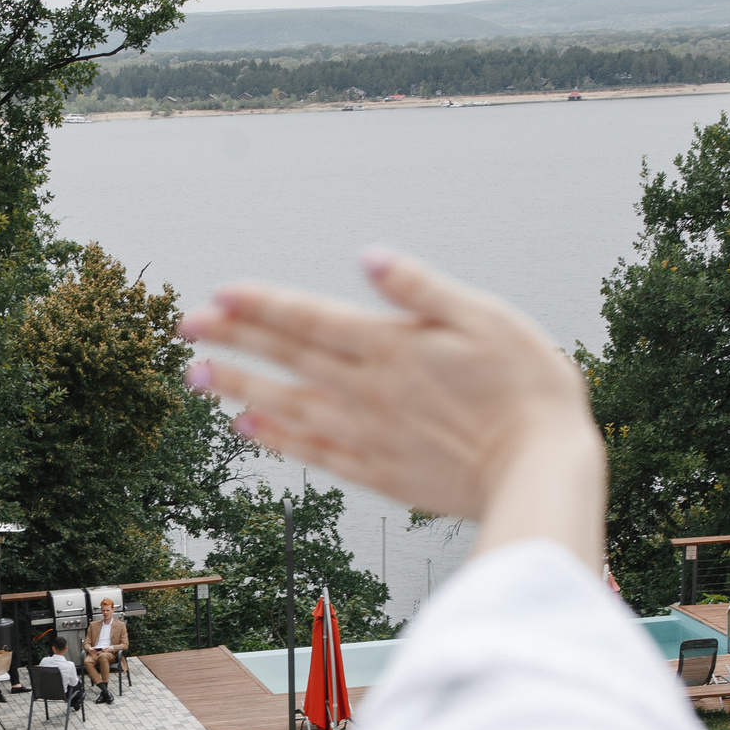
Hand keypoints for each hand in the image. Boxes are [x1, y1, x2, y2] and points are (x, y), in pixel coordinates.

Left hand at [177, 248, 605, 566]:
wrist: (542, 470)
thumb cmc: (528, 388)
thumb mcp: (486, 317)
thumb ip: (421, 289)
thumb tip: (369, 257)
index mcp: (392, 347)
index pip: (311, 319)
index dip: (262, 306)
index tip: (219, 296)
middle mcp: (369, 391)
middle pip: (289, 360)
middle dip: (234, 342)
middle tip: (187, 329)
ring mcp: (369, 435)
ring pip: (289, 406)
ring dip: (241, 389)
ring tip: (200, 378)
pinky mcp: (379, 472)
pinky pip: (314, 452)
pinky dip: (277, 438)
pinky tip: (250, 429)